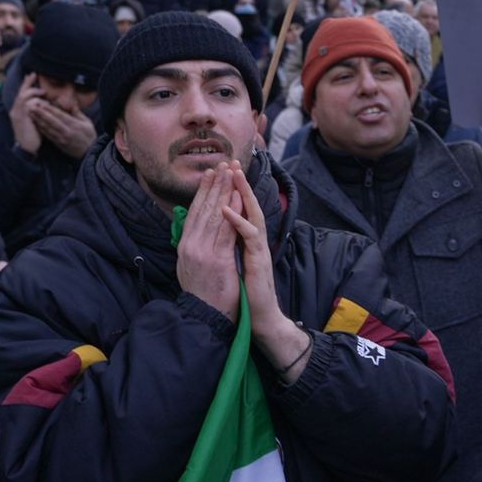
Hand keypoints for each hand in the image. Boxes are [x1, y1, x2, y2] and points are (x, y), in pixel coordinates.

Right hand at [8, 73, 44, 154]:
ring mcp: (17, 114)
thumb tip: (45, 104)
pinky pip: (27, 105)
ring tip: (42, 91)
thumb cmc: (32, 136)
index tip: (31, 77)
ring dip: (33, 92)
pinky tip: (42, 100)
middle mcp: (15, 110)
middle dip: (27, 83)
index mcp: (18, 111)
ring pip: (23, 96)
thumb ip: (37, 112)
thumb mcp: (34, 121)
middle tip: (33, 74)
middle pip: (20, 92)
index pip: (21, 94)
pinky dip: (35, 101)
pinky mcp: (21, 118)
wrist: (26, 148)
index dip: (26, 85)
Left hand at [31, 100, 96, 159]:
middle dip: (40, 113)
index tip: (42, 103)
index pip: (60, 115)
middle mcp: (66, 132)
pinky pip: (48, 135)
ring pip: (47, 128)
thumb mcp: (88, 123)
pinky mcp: (58, 144)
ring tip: (31, 113)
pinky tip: (35, 124)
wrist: (90, 153)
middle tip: (31, 106)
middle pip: (51, 121)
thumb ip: (78, 113)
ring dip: (38, 120)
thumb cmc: (89, 136)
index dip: (50, 109)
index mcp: (74, 125)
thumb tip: (71, 104)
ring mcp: (61, 139)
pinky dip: (41, 129)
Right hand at [175, 166, 240, 322]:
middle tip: (221, 164)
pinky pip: (226, 230)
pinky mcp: (216, 259)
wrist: (205, 318)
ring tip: (230, 173)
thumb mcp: (191, 268)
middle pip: (203, 209)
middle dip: (214, 185)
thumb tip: (194, 234)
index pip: (194, 213)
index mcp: (184, 247)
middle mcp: (190, 246)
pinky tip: (238, 197)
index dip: (203, 192)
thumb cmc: (204, 295)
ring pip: (214, 214)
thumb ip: (194, 249)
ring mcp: (202, 252)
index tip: (210, 175)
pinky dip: (232, 211)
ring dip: (224, 191)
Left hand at [221, 162, 310, 382]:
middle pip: (248, 206)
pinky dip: (236, 220)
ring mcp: (259, 249)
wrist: (261, 319)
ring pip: (252, 214)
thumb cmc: (246, 295)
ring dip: (241, 193)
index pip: (240, 211)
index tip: (223, 173)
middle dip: (239, 184)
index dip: (233, 192)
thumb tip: (221, 234)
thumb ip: (232, 248)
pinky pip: (249, 235)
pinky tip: (226, 208)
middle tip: (231, 162)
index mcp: (248, 243)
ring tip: (231, 174)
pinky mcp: (258, 260)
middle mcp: (256, 242)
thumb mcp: (235, 265)